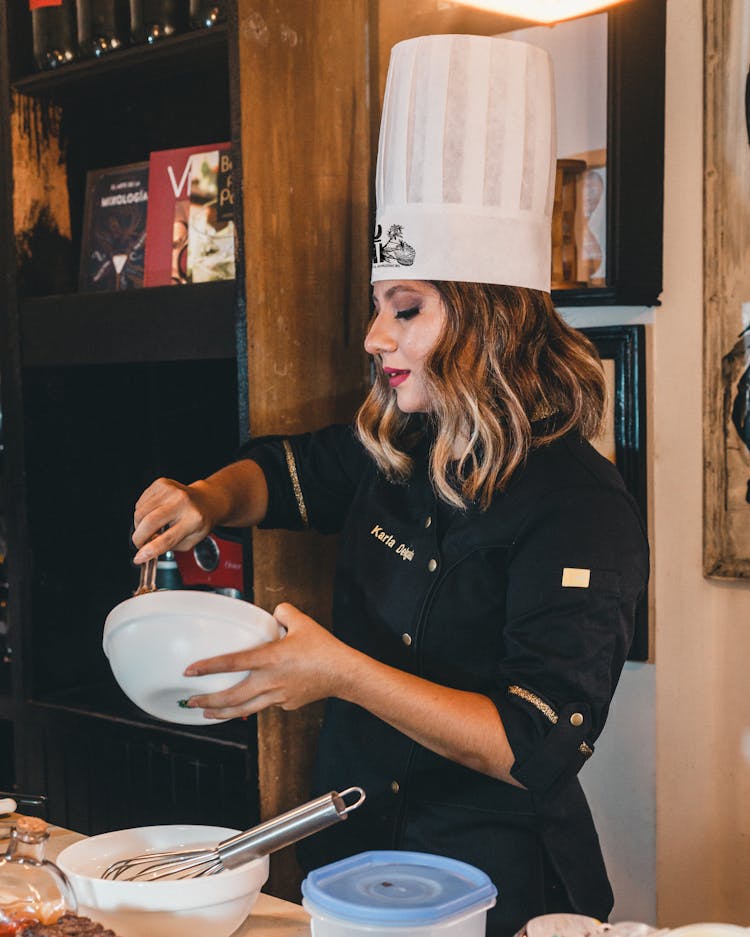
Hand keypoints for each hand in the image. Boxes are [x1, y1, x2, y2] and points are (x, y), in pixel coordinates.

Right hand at [132, 477, 221, 561]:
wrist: (205, 500)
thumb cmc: (198, 522)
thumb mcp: (190, 541)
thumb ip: (169, 546)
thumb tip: (146, 548)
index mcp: (193, 520)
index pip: (167, 539)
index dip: (149, 550)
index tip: (139, 558)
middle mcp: (182, 502)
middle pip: (150, 522)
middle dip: (138, 537)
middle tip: (139, 544)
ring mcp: (171, 490)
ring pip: (140, 512)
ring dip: (139, 525)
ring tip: (151, 528)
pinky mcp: (161, 483)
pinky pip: (140, 503)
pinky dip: (141, 513)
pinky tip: (153, 514)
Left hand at [183, 603, 355, 719]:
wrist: (343, 673)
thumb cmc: (324, 648)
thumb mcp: (302, 621)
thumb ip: (283, 613)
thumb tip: (274, 613)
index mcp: (270, 658)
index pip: (232, 663)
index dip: (208, 667)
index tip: (190, 670)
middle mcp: (270, 680)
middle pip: (232, 697)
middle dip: (207, 701)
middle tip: (190, 701)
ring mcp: (278, 696)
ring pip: (244, 709)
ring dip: (223, 713)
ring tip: (207, 714)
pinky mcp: (287, 704)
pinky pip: (265, 704)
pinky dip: (253, 705)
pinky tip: (247, 703)